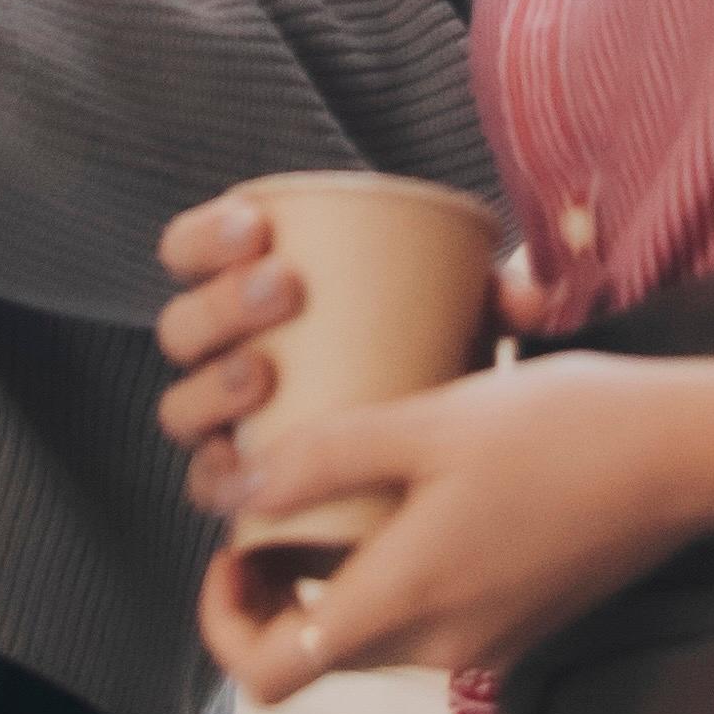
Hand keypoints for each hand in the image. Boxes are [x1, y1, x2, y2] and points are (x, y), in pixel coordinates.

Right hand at [159, 208, 562, 512]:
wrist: (423, 455)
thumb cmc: (420, 351)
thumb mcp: (449, 316)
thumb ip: (489, 297)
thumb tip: (531, 296)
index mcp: (240, 291)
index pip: (187, 251)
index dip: (206, 235)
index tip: (261, 226)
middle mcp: (219, 356)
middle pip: (183, 328)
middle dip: (222, 303)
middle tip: (285, 290)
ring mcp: (224, 425)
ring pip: (182, 407)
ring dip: (213, 387)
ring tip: (265, 375)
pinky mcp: (246, 487)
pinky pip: (208, 488)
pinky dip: (218, 479)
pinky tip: (243, 475)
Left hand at [192, 351, 713, 706]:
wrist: (691, 454)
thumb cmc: (564, 429)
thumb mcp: (431, 420)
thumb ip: (327, 459)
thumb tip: (240, 485)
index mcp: (408, 601)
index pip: (272, 671)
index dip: (223, 621)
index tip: (229, 549)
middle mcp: (441, 644)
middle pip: (316, 646)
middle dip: (275, 583)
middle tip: (272, 495)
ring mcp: (486, 638)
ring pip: (372, 624)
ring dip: (336, 569)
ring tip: (336, 476)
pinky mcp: (520, 617)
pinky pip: (428, 607)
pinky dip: (396, 562)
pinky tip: (411, 483)